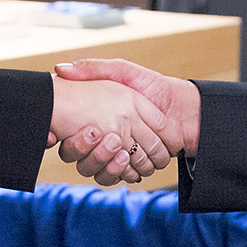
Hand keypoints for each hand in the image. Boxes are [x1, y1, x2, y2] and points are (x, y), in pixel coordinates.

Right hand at [53, 59, 201, 175]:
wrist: (186, 108)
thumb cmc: (156, 86)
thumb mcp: (124, 71)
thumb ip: (96, 68)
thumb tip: (60, 68)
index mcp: (97, 116)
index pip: (71, 134)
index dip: (74, 137)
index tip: (79, 130)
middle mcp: (103, 135)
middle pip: (83, 154)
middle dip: (91, 150)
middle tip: (101, 135)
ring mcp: (115, 153)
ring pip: (97, 168)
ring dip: (107, 162)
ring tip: (117, 147)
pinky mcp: (128, 167)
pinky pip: (114, 178)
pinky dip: (121, 175)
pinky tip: (130, 167)